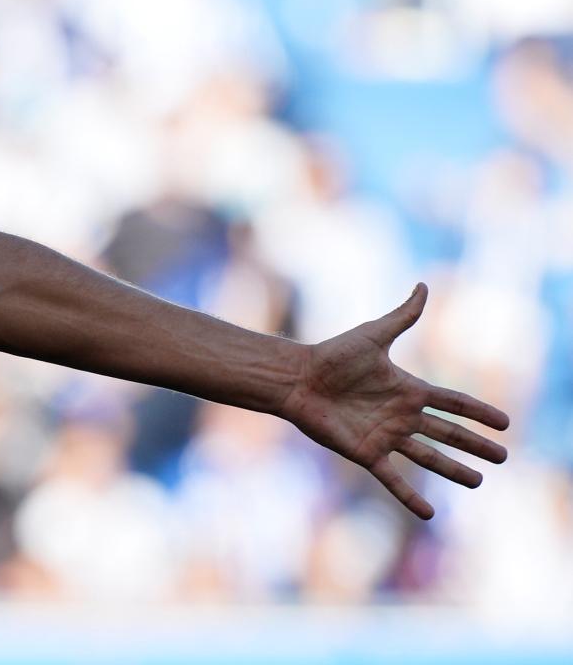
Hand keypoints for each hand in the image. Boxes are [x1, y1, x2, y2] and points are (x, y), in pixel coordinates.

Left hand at [280, 284, 508, 518]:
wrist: (297, 379)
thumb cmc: (331, 356)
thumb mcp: (372, 335)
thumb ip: (402, 317)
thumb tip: (424, 286)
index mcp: (407, 390)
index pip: (452, 403)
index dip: (478, 411)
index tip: (504, 422)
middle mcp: (401, 415)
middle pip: (447, 432)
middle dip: (475, 444)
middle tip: (503, 456)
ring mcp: (385, 436)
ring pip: (427, 458)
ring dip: (453, 470)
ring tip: (478, 482)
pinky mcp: (365, 453)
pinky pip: (393, 478)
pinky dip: (409, 496)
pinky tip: (428, 514)